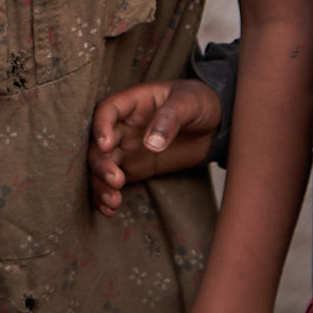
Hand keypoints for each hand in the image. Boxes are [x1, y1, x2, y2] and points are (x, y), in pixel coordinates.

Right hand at [89, 80, 223, 214]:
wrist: (213, 124)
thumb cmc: (198, 102)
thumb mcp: (188, 103)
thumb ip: (169, 119)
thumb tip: (151, 143)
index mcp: (133, 103)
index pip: (107, 111)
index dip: (101, 127)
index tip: (106, 146)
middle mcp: (123, 126)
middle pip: (99, 143)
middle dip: (101, 164)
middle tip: (116, 180)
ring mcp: (127, 148)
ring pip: (102, 166)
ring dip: (101, 184)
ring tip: (113, 201)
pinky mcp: (134, 168)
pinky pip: (113, 181)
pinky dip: (107, 195)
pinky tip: (110, 209)